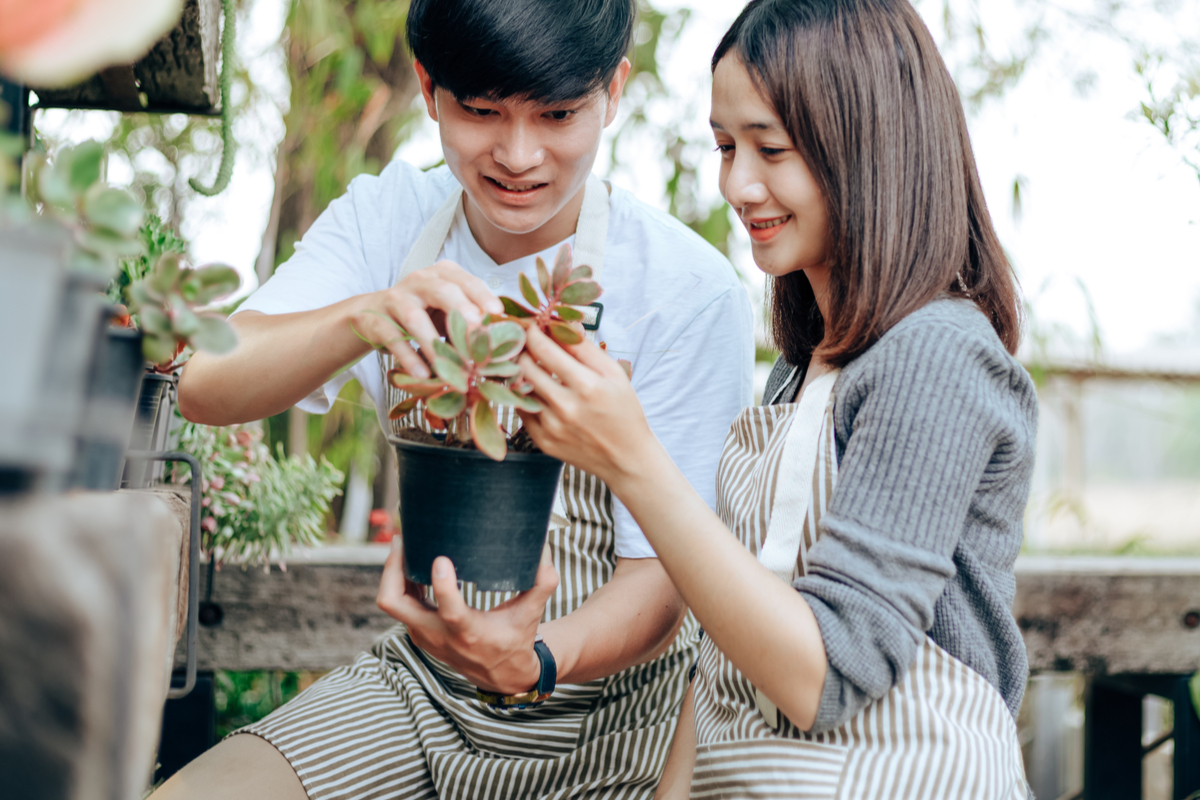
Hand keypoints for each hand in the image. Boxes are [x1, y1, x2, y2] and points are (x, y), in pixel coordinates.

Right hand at [351, 260, 502, 378]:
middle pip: (442, 291)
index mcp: (444, 274)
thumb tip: (507, 343)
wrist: (374, 315)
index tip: (497, 313)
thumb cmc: (425, 313)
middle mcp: (420, 280)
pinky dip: (409, 358)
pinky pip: (394, 340)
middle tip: (478, 330)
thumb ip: (473, 320)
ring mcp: (396, 299)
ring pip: (415, 318)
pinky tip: (423, 375)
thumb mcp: (450, 310)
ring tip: (451, 367)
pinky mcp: (379, 320)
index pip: (466, 281)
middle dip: (461, 310)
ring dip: (435, 345)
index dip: (482, 296)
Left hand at [376, 536, 558, 693]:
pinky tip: (413, 563)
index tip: (441, 558)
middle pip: (394, 603)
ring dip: (393, 572)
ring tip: (407, 543)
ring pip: (391, 603)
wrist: (502, 676)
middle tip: (404, 539)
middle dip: (392, 568)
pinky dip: (400, 583)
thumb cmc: (517, 640)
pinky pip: (399, 605)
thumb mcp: (533, 613)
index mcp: (470, 632)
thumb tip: (544, 543)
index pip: (449, 610)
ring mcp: (424, 635)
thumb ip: (543, 580)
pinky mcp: (418, 632)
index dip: (442, 585)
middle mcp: (440, 636)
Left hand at [516, 325, 657, 488]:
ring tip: (530, 364)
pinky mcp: (543, 441)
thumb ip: (585, 347)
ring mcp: (552, 427)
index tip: (530, 323)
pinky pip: (522, 410)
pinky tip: (537, 390)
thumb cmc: (624, 410)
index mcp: (587, 386)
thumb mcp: (614, 374)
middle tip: (526, 342)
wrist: (626, 458)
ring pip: (519, 388)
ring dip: (521, 372)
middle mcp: (566, 407)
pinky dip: (525, 396)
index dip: (532, 331)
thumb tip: (562, 320)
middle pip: (525, 366)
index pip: (544, 348)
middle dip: (522, 349)